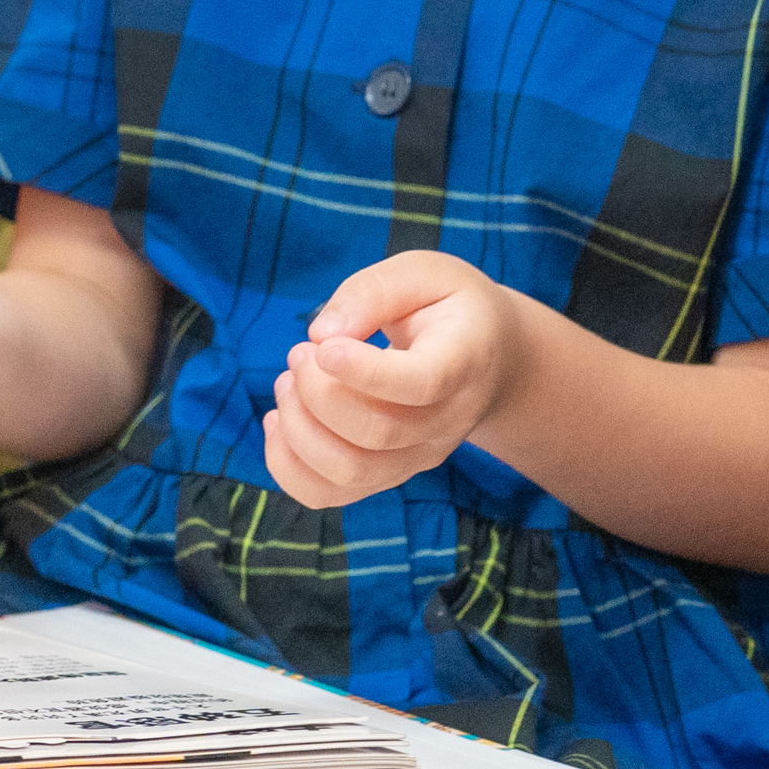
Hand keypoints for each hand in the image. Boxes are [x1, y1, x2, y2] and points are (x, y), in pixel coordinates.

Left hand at [263, 251, 530, 509]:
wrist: (489, 360)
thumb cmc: (449, 309)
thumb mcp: (423, 274)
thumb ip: (372, 292)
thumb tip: (321, 334)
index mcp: (463, 362)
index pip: (421, 384)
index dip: (365, 372)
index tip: (322, 347)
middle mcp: (446, 422)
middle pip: (376, 432)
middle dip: (317, 391)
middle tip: (301, 351)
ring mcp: (418, 457)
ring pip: (350, 472)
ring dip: (298, 428)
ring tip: (288, 382)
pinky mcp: (387, 475)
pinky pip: (329, 494)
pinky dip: (287, 465)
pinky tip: (280, 420)